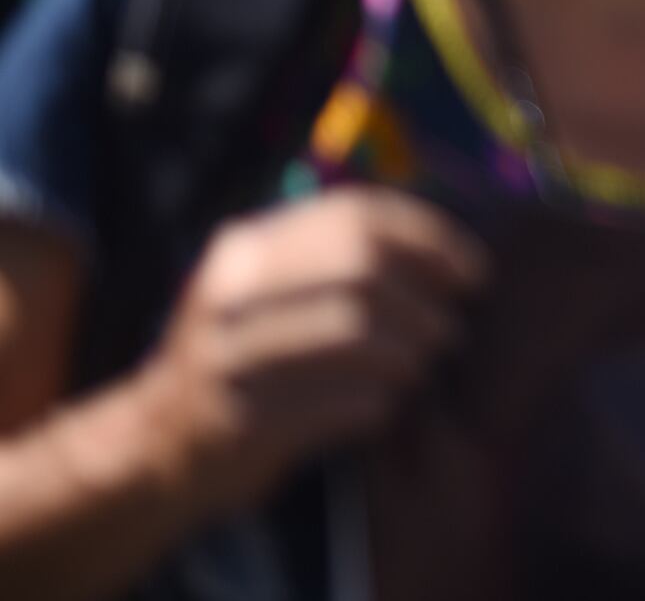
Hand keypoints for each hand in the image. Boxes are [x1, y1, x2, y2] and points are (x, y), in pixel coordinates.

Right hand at [133, 189, 486, 515]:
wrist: (156, 441)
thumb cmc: (246, 356)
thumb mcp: (270, 289)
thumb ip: (339, 257)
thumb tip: (453, 253)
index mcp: (244, 246)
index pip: (356, 215)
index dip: (431, 238)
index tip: (475, 272)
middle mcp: (228, 292)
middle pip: (361, 268)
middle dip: (424, 300)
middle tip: (450, 330)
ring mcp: (226, 357)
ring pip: (356, 333)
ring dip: (409, 353)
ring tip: (420, 368)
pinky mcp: (237, 422)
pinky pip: (341, 401)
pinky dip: (379, 402)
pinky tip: (382, 407)